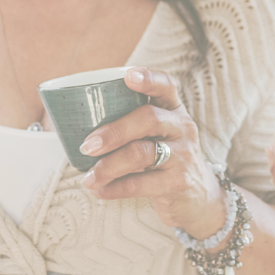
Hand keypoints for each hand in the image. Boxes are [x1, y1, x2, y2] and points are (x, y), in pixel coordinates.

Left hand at [80, 67, 225, 237]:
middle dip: (114, 131)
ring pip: (142, 153)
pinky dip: (115, 188)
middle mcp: (182, 127)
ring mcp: (184, 155)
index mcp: (173, 109)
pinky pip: (141, 184)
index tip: (128, 76)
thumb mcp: (157, 136)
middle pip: (148, 119)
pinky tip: (100, 191)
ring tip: (88, 177)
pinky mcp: (179, 182)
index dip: (148, 78)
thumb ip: (130, 125)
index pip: (166, 85)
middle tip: (87, 145)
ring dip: (109, 166)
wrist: (198, 198)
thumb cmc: (164, 159)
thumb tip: (75, 123)